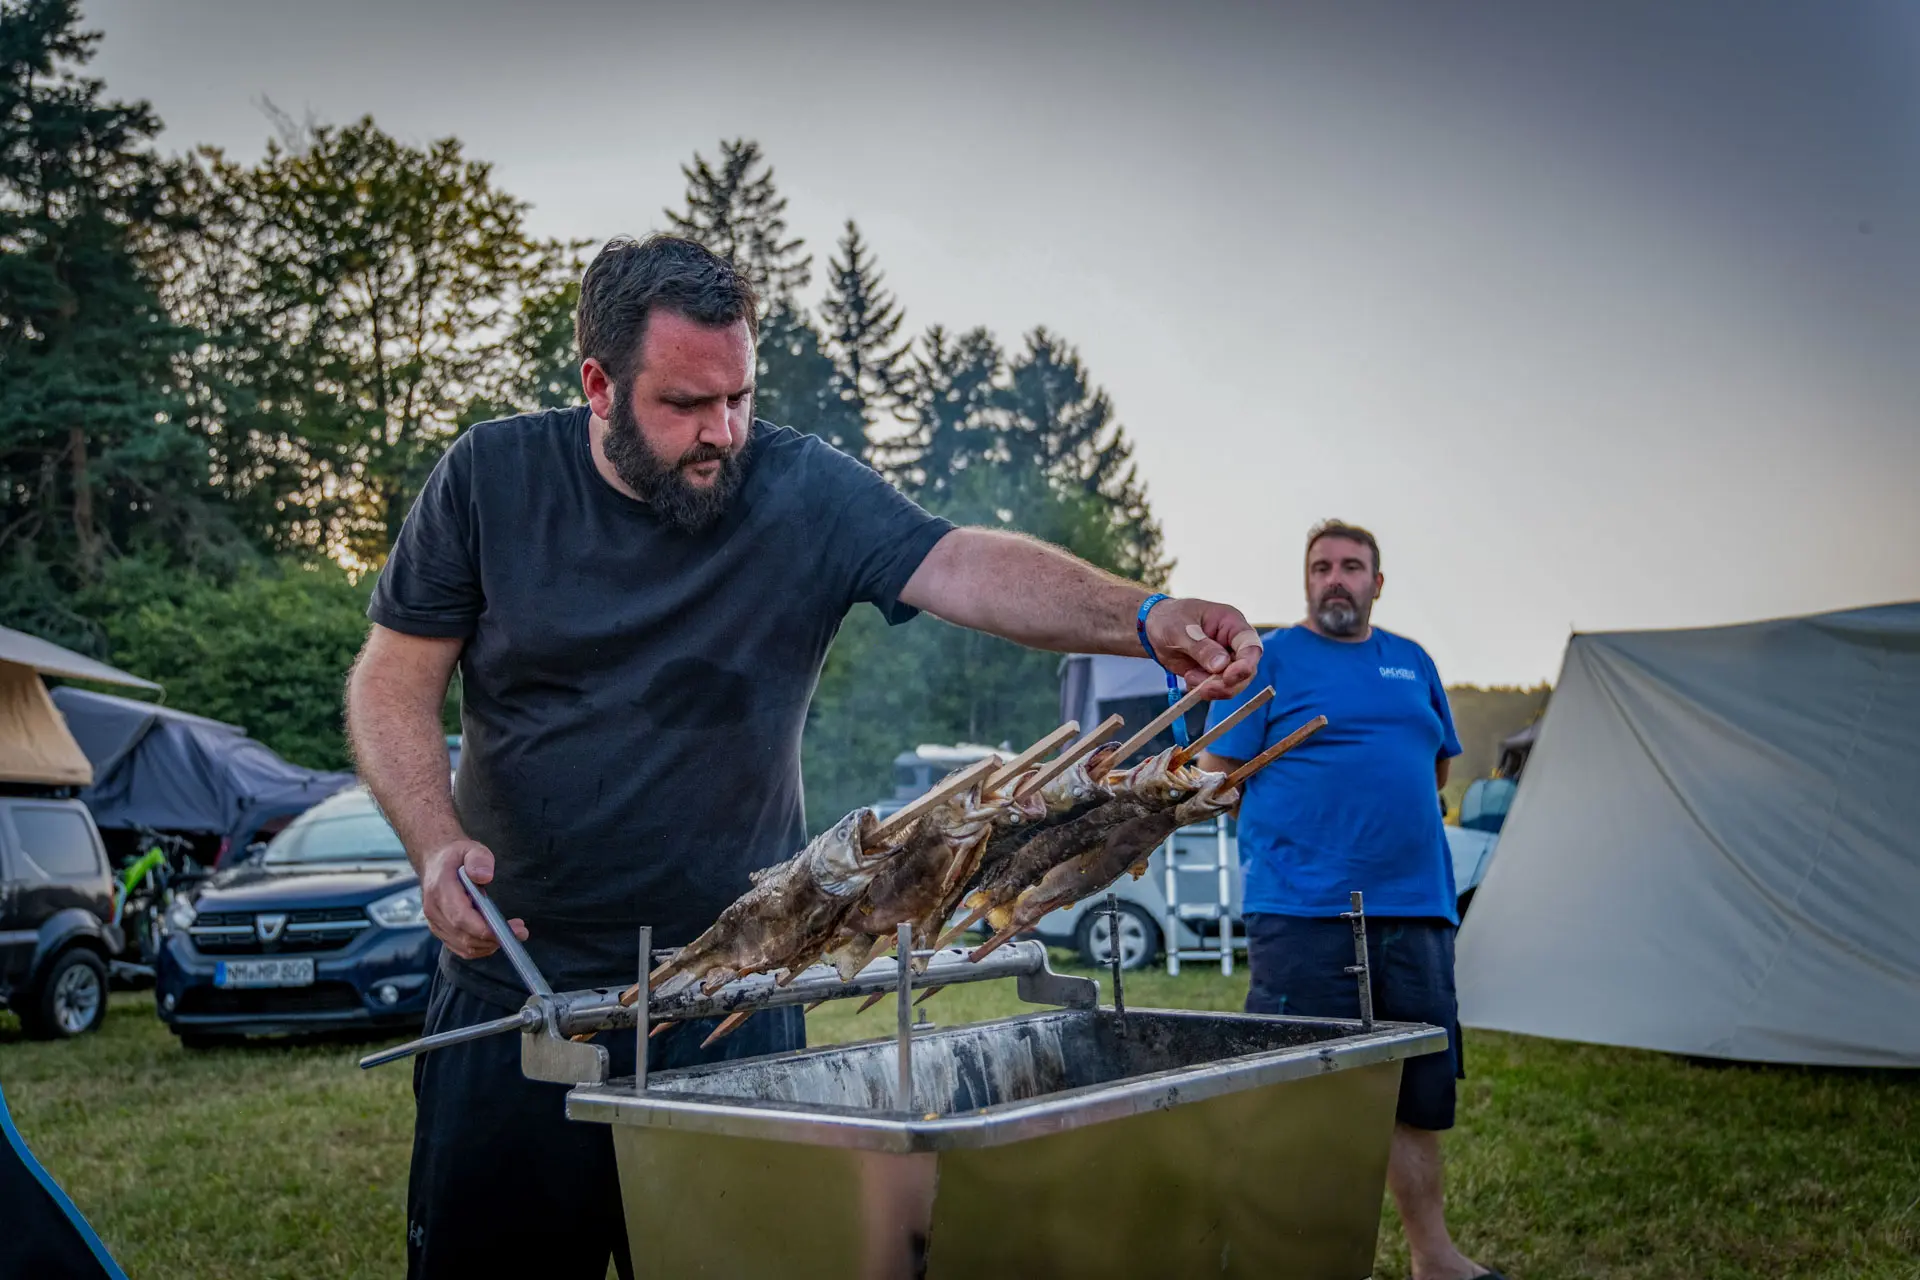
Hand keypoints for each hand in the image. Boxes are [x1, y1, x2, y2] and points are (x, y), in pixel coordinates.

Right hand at [421, 840, 527, 959]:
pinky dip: (481, 948)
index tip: (510, 929)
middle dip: (495, 938)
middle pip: (465, 936)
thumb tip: (485, 876)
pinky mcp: (441, 931)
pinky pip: (461, 948)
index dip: (486, 929)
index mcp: (440, 889)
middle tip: (520, 931)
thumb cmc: (457, 857)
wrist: (436, 863)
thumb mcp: (471, 849)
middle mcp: (434, 910)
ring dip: (490, 945)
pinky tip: (495, 938)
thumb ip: (479, 859)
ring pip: (464, 947)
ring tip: (511, 932)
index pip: (461, 917)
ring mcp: (435, 923)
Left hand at [1144, 597, 1262, 697]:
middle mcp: (1233, 644)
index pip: (1250, 646)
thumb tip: (1221, 665)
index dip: (1246, 664)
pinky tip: (1188, 677)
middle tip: (1205, 688)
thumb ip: (1201, 647)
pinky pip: (1215, 689)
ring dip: (1213, 688)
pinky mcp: (1212, 674)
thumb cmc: (1169, 618)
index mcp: (1232, 624)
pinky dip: (1202, 689)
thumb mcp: (1180, 629)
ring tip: (1190, 677)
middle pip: (1245, 671)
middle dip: (1228, 684)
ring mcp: (1224, 661)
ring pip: (1232, 684)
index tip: (1229, 677)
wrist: (1153, 628)